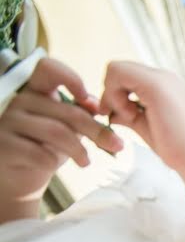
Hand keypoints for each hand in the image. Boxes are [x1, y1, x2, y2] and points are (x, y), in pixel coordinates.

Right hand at [0, 57, 122, 200]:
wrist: (18, 173)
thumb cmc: (45, 145)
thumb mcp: (66, 126)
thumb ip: (80, 113)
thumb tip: (96, 106)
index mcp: (37, 91)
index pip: (48, 68)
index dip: (71, 79)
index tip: (89, 102)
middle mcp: (21, 101)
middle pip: (68, 111)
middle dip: (97, 131)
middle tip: (116, 145)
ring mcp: (9, 121)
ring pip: (57, 132)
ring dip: (79, 150)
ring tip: (86, 161)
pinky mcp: (4, 144)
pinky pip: (39, 153)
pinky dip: (53, 161)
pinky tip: (54, 165)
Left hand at [99, 61, 184, 174]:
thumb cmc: (178, 150)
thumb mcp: (147, 128)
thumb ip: (129, 116)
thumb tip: (111, 114)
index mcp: (166, 87)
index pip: (127, 76)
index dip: (114, 93)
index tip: (118, 116)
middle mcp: (165, 77)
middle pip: (119, 69)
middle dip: (110, 92)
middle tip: (116, 116)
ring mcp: (162, 78)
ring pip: (116, 68)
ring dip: (111, 93)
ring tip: (127, 116)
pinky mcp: (155, 85)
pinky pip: (117, 73)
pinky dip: (113, 94)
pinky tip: (128, 114)